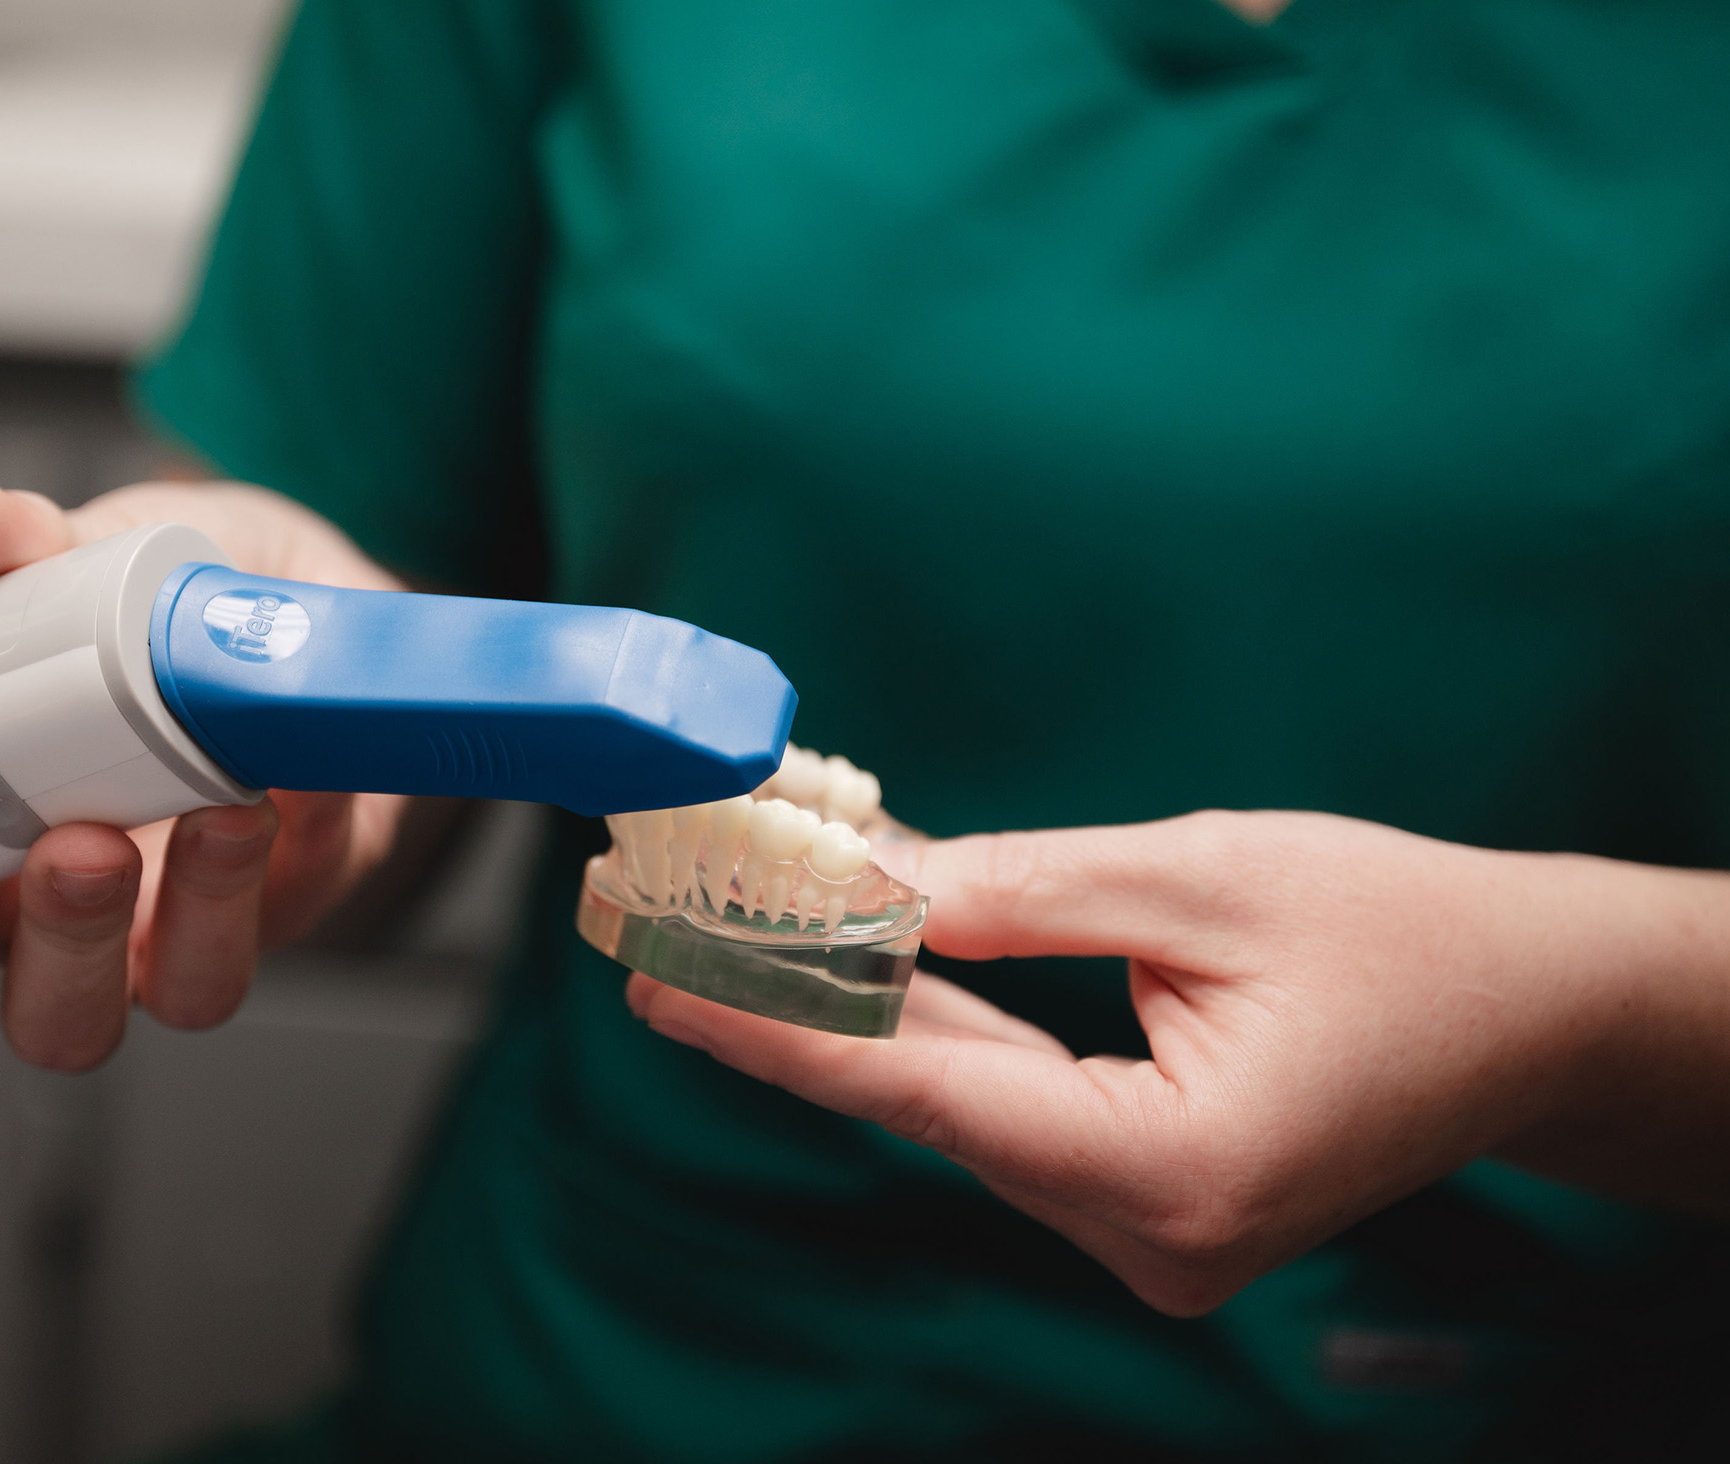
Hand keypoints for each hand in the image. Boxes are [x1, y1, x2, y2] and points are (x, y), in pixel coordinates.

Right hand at [0, 469, 408, 1070]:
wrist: (279, 607)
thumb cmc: (138, 620)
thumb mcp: (64, 565)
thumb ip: (6, 552)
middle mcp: (67, 928)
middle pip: (47, 1024)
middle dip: (58, 958)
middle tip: (72, 852)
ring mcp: (189, 924)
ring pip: (186, 993)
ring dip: (203, 909)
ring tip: (209, 810)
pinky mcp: (291, 895)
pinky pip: (301, 890)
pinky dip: (297, 831)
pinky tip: (283, 771)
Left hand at [628, 810, 1729, 1314]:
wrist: (1530, 1010)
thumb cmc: (1403, 932)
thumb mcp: (1198, 878)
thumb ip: (1016, 890)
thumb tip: (861, 889)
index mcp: (1174, 1169)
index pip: (925, 1094)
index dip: (777, 1032)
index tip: (659, 984)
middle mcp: (1152, 1234)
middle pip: (928, 1104)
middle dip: (792, 1013)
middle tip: (654, 939)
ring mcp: (1151, 1233)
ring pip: (965, 1106)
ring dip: (857, 1018)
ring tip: (722, 940)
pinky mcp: (1148, 1202)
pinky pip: (1014, 1109)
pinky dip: (936, 1036)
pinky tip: (845, 973)